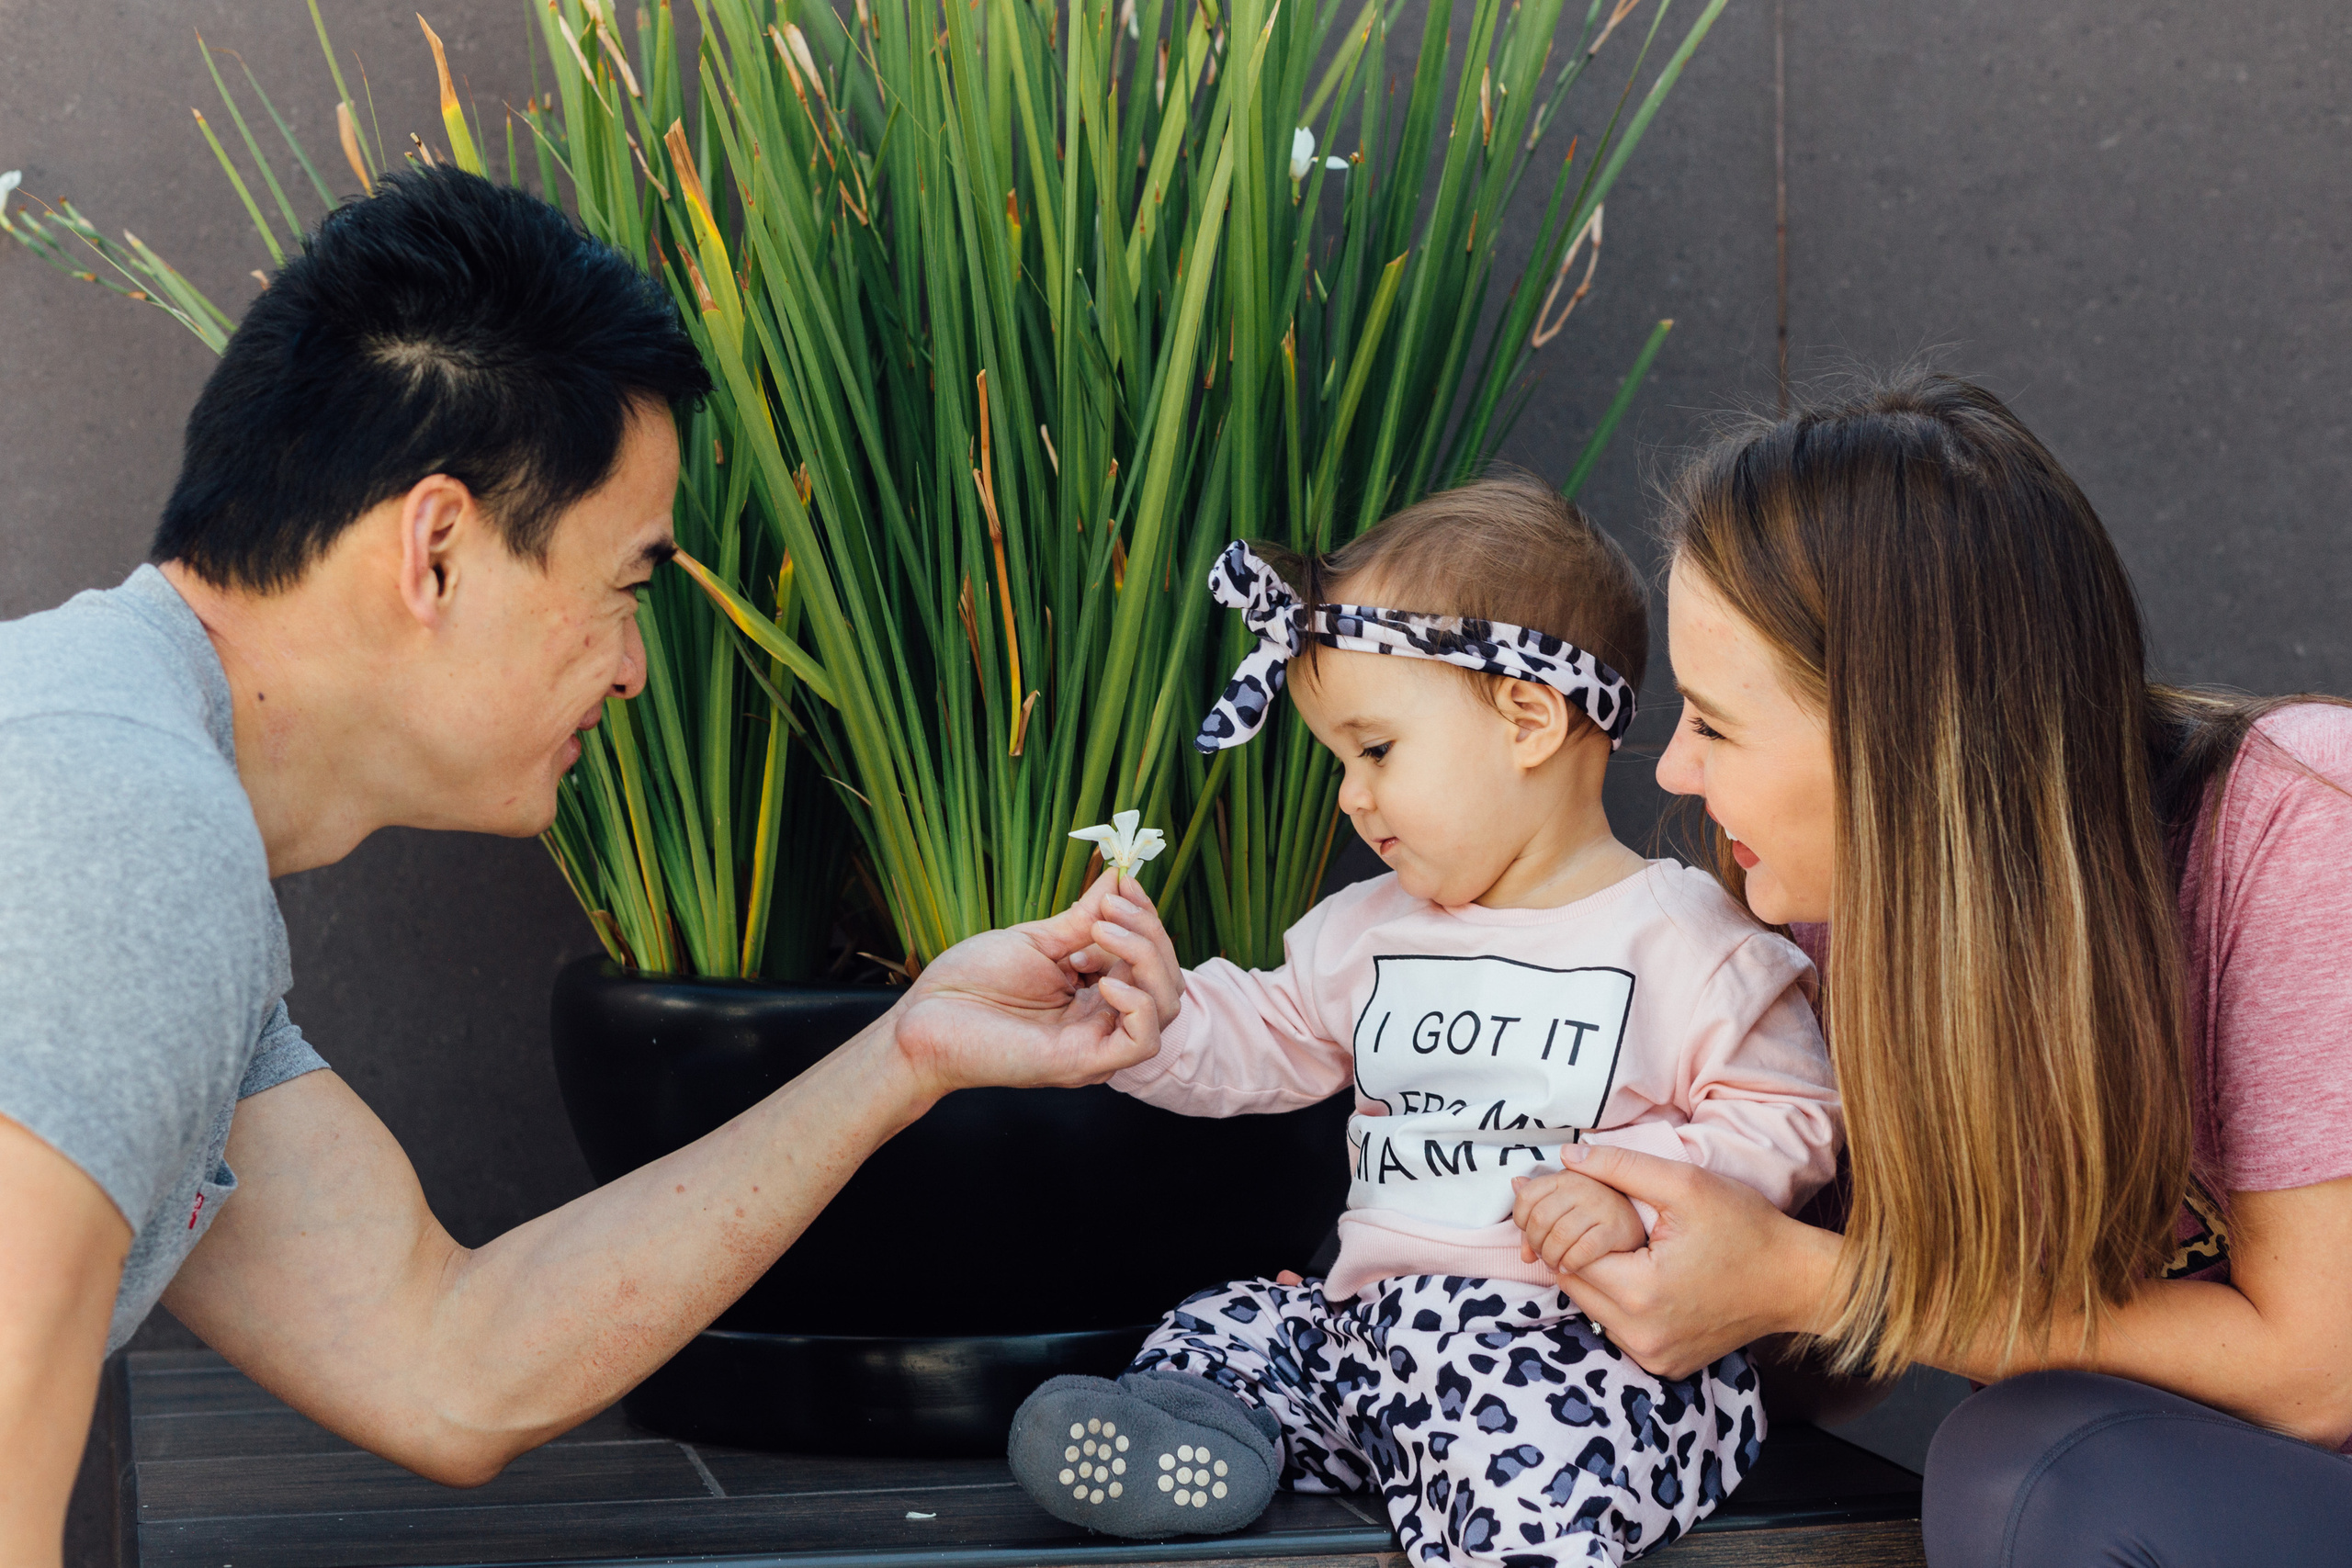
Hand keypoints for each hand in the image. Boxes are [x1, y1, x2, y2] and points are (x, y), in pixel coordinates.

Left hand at [891, 874, 1162, 1102]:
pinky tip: (1105, 981)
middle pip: (1166, 980)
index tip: (1127, 884)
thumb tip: (1119, 879)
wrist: (926, 1017)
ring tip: (1102, 934)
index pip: (1151, 958)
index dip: (1147, 918)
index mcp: (1095, 993)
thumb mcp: (1039, 940)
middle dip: (1149, 934)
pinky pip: (1141, 1042)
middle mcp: (1103, 1019)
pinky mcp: (1085, 1064)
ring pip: (1165, 1007)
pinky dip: (1139, 1005)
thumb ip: (1085, 918)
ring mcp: (1097, 1044)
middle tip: (1110, 910)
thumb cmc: (972, 982)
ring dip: (1146, 960)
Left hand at [1531, 1143, 1840, 1378]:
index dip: (1570, 1224)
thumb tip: (1568, 1157)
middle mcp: (1641, 1336)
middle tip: (1603, 1223)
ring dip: (1599, 1278)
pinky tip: (1644, 1276)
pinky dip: (1621, 1303)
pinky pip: (1621, 1329)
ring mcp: (1654, 1357)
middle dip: (1579, 1251)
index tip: (1585, 1204)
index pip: (1570, 1256)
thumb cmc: (1747, 1229)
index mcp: (1640, 1293)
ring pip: (1595, 1310)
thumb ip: (1620, 1167)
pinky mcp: (1666, 1364)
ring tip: (1627, 1247)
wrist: (1797, 1280)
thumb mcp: (1685, 1184)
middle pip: (1577, 1285)